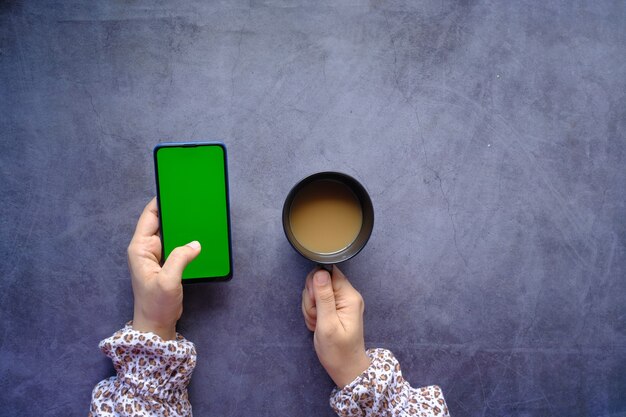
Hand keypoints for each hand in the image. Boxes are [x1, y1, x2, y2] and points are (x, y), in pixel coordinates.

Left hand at [127, 198, 200, 339]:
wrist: (157, 324)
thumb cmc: (156, 305)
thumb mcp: (168, 281)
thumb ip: (180, 259)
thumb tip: (195, 243)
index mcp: (140, 248)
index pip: (149, 216)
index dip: (160, 201)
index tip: (174, 189)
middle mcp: (147, 248)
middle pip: (161, 221)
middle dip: (175, 211)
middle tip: (192, 201)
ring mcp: (157, 255)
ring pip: (171, 233)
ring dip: (183, 226)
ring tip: (198, 215)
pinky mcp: (167, 262)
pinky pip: (177, 244)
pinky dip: (187, 239)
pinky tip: (199, 235)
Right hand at [301, 265, 370, 387]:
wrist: (346, 369)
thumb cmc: (337, 350)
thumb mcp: (327, 324)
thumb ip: (323, 297)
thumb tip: (319, 272)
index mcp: (349, 296)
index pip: (329, 272)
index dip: (316, 284)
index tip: (315, 302)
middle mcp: (347, 295)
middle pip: (320, 281)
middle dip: (312, 298)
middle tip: (316, 316)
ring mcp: (341, 301)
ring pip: (315, 292)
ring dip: (311, 307)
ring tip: (317, 323)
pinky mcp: (335, 308)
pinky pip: (317, 302)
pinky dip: (313, 313)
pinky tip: (317, 324)